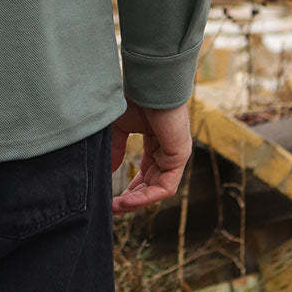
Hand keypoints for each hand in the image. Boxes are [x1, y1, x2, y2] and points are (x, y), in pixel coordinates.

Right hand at [110, 98, 191, 213]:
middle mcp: (169, 150)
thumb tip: (111, 172)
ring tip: (116, 207)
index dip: (130, 187)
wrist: (147, 83)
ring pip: (158, 188)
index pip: (146, 172)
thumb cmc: (133, 97)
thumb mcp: (120, 127)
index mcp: (156, 141)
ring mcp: (176, 154)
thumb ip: (116, 149)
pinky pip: (165, 187)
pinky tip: (127, 200)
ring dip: (137, 201)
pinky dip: (146, 196)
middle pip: (152, 183)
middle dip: (132, 198)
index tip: (112, 197)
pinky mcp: (180, 156)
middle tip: (112, 208)